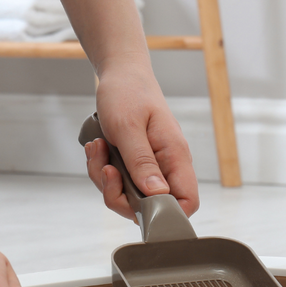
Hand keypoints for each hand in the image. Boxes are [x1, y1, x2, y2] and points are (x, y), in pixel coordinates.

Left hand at [85, 62, 198, 219]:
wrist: (120, 73)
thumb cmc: (128, 92)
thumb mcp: (128, 127)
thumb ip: (142, 162)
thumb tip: (157, 194)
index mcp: (175, 155)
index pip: (187, 201)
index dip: (166, 213)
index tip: (136, 203)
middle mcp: (166, 165)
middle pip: (152, 206)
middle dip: (120, 195)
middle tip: (107, 169)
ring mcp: (150, 166)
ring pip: (129, 196)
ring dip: (106, 179)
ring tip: (99, 149)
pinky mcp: (134, 164)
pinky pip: (118, 183)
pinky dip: (102, 170)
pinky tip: (98, 148)